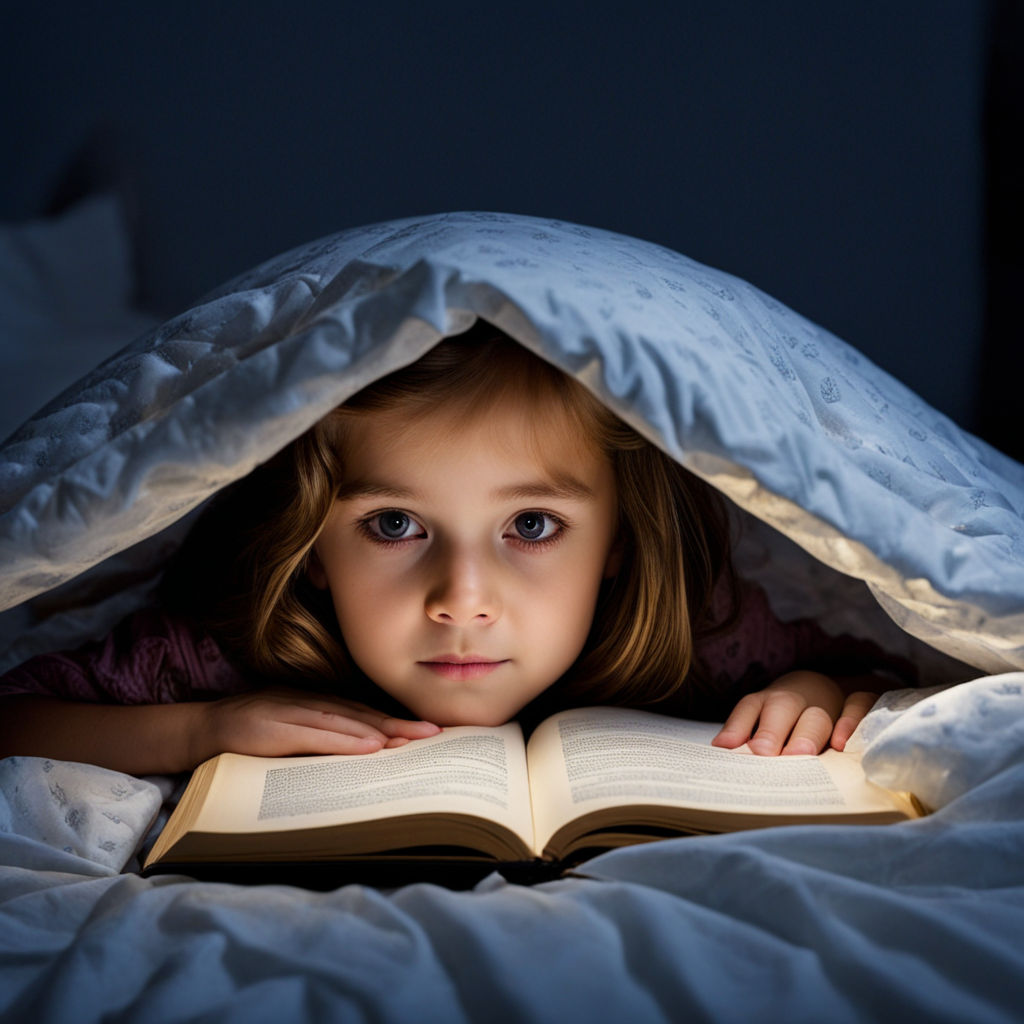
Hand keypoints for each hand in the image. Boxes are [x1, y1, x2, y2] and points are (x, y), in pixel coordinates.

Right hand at [192, 688, 440, 764]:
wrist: (196, 731)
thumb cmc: (245, 740)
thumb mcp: (286, 737)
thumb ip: (316, 742)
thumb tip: (359, 762)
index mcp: (311, 705)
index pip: (360, 714)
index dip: (394, 721)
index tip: (426, 730)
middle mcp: (305, 703)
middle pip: (360, 714)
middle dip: (398, 724)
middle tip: (434, 734)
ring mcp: (288, 712)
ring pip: (343, 722)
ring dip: (380, 732)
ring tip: (411, 742)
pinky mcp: (271, 728)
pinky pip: (315, 735)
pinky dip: (345, 741)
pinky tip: (369, 747)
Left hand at [711, 671, 877, 755]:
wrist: (827, 689)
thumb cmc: (788, 719)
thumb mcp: (765, 723)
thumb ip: (749, 738)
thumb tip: (726, 759)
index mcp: (767, 702)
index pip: (749, 707)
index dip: (737, 726)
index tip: (724, 747)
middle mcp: (794, 699)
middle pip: (781, 708)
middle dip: (770, 732)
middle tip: (761, 755)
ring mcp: (825, 702)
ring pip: (815, 714)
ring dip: (806, 735)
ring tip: (798, 756)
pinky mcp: (855, 703)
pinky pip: (858, 704)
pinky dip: (851, 721)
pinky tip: (842, 745)